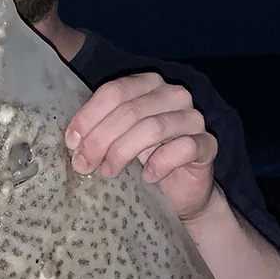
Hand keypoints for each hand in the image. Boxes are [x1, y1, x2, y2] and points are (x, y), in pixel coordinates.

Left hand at [64, 73, 217, 220]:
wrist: (180, 193)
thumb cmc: (144, 160)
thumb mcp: (116, 140)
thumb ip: (99, 130)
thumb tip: (73, 140)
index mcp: (148, 85)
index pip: (114, 92)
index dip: (89, 117)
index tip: (72, 143)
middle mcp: (174, 95)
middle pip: (129, 111)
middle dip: (100, 139)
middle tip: (84, 164)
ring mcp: (193, 118)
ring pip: (152, 128)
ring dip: (123, 152)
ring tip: (108, 171)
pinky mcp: (207, 144)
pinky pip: (182, 148)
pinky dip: (159, 164)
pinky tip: (147, 177)